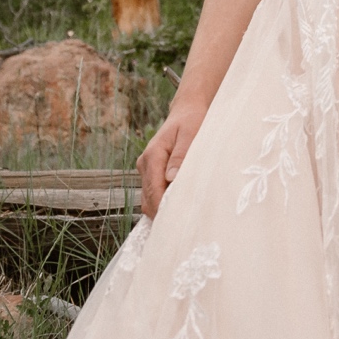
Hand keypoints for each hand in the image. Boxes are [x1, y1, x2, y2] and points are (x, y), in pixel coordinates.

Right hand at [137, 104, 206, 219]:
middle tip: (181, 227)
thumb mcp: (191, 134)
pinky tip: (176, 208)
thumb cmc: (192, 121)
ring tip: (180, 220)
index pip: (154, 190)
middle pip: (148, 198)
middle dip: (161, 213)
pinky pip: (153, 192)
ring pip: (148, 197)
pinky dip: (161, 201)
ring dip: (161, 208)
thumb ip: (181, 156)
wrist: (187, 110)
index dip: (162, 208)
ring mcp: (146, 168)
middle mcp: (145, 163)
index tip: (175, 223)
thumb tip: (171, 179)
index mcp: (153, 155)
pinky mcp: (151, 171)